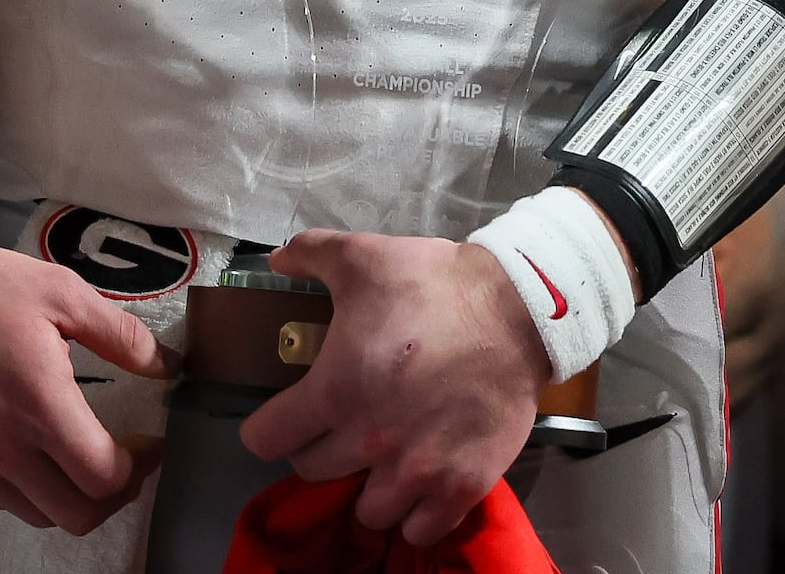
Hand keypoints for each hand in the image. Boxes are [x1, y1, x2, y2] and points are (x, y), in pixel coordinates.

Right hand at [0, 239, 166, 531]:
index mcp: (38, 404)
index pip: (103, 477)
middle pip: (76, 515)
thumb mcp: (60, 292)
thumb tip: (166, 365)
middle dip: (112, 496)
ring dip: (68, 496)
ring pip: (36, 514)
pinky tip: (32, 450)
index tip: (148, 446)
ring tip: (78, 457)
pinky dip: (25, 488)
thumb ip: (120, 334)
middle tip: (123, 463)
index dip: (139, 468)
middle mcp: (1, 447)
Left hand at [240, 232, 548, 543]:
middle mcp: (368, 442)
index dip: (267, 427)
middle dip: (320, 449)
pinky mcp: (461, 486)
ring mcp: (417, 471)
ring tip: (382, 461)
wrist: (517, 309)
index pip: (266, 440)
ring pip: (368, 511)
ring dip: (368, 487)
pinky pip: (421, 530)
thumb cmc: (435, 284)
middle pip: (313, 473)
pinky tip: (420, 487)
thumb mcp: (363, 256)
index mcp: (334, 391)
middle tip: (340, 427)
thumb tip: (276, 259)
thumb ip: (311, 254)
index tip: (283, 417)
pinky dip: (416, 515)